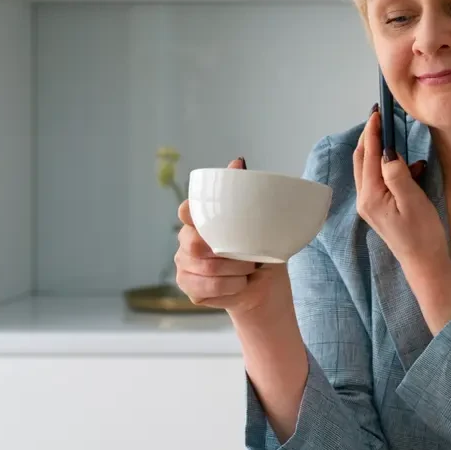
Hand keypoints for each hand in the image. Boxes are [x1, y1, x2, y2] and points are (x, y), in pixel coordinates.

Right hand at [174, 156, 290, 316]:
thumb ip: (245, 194)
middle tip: (249, 256)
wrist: (266, 287)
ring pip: (206, 267)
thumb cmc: (260, 252)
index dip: (191, 213)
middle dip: (226, 252)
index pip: (186, 211)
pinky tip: (239, 283)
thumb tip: (238, 161)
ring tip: (248, 269)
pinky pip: (208, 287)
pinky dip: (231, 286)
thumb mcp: (259, 222)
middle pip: (193, 243)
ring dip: (236, 270)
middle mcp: (187, 242)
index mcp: (200, 222)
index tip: (205, 216)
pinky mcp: (189, 288)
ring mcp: (185, 266)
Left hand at [354, 107, 442, 271]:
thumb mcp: (412, 200)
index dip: (372, 131)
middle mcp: (364, 199)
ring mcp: (370, 205)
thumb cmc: (422, 234)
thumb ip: (397, 173)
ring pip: (369, 168)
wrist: (425, 264)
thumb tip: (387, 151)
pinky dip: (390, 167)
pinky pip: (379, 180)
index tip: (378, 110)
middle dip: (370, 136)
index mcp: (370, 195)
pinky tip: (409, 166)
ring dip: (379, 150)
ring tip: (394, 136)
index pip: (368, 154)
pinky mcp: (379, 208)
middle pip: (361, 159)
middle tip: (381, 116)